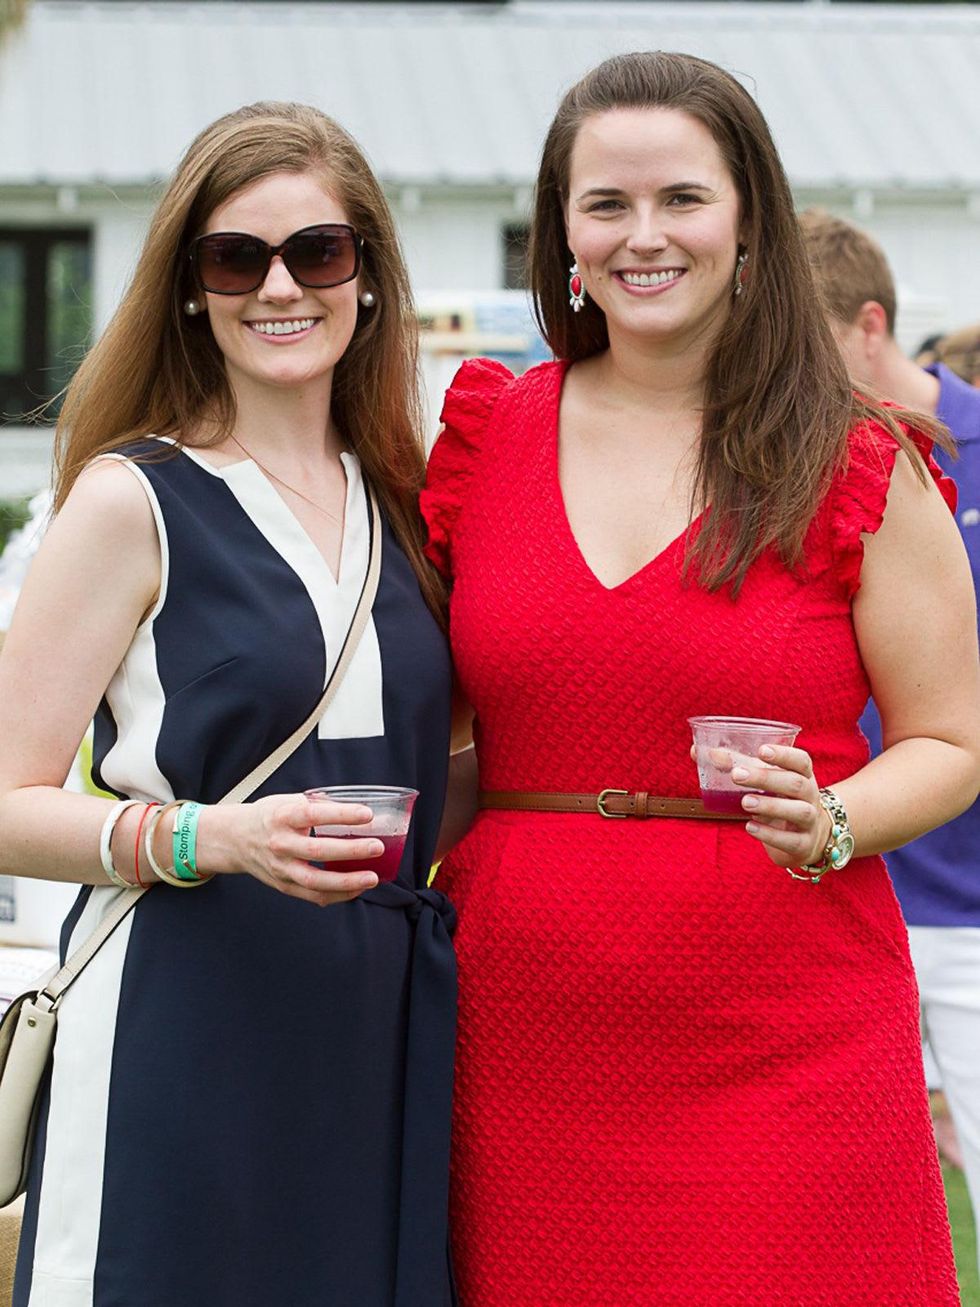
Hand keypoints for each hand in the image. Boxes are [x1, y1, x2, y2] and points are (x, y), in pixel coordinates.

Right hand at [217, 793, 381, 906]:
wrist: (235, 839)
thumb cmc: (268, 817)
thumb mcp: (288, 800)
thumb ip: (318, 804)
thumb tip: (353, 805)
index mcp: (283, 817)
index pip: (314, 815)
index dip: (341, 814)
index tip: (367, 814)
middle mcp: (280, 844)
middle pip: (317, 851)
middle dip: (351, 851)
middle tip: (377, 847)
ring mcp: (281, 868)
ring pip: (315, 881)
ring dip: (347, 881)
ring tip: (372, 877)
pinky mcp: (284, 885)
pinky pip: (313, 896)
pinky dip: (338, 894)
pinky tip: (357, 888)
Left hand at [731, 745, 831, 869]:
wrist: (807, 841)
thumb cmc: (780, 801)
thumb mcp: (764, 783)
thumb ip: (736, 765)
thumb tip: (697, 751)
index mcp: (803, 775)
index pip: (801, 760)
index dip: (784, 754)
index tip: (761, 750)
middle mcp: (811, 796)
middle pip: (796, 784)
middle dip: (766, 778)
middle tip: (736, 775)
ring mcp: (810, 822)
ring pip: (799, 811)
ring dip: (770, 805)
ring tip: (744, 802)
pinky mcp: (803, 845)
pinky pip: (790, 840)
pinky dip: (770, 834)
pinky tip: (750, 827)